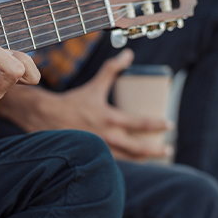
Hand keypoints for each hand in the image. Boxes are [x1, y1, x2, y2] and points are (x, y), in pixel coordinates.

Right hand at [0, 49, 171, 160]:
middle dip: (156, 150)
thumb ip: (112, 69)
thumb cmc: (73, 102)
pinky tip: (135, 162)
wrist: (47, 119)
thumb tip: (128, 54)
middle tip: (168, 150)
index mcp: (109, 118)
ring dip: (144, 158)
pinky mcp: (94, 156)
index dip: (158, 124)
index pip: (140, 123)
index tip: (170, 125)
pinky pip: (115, 162)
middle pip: (138, 147)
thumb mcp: (94, 85)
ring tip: (156, 157)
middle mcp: (107, 136)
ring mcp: (100, 149)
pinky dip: (127, 162)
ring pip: (128, 158)